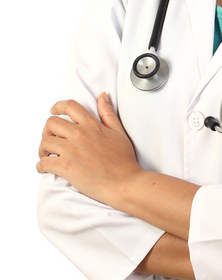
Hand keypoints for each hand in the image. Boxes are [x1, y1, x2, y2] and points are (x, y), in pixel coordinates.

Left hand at [36, 93, 141, 208]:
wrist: (124, 183)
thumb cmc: (124, 161)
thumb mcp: (118, 132)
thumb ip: (108, 113)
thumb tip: (103, 96)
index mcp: (92, 125)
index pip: (69, 106)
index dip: (58, 106)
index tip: (54, 110)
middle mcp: (79, 134)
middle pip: (51, 123)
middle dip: (47, 130)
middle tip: (51, 138)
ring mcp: (72, 150)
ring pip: (45, 142)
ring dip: (43, 149)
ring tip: (47, 155)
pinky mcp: (66, 167)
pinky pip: (44, 162)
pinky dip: (40, 165)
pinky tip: (45, 168)